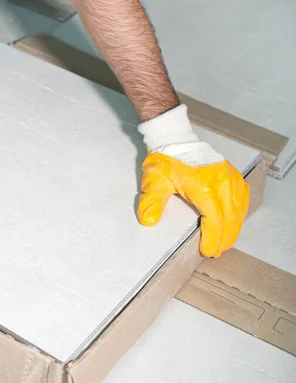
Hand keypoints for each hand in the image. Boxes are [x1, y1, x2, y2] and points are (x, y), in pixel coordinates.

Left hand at [136, 105, 249, 257]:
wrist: (174, 138)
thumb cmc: (166, 159)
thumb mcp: (154, 181)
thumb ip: (151, 202)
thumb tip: (148, 221)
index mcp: (204, 186)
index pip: (215, 219)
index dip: (213, 238)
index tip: (207, 251)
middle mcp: (222, 182)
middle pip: (230, 219)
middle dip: (224, 239)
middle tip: (215, 252)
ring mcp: (230, 177)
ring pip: (239, 210)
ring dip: (233, 229)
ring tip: (224, 243)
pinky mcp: (233, 174)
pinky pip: (243, 198)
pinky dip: (239, 214)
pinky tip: (234, 222)